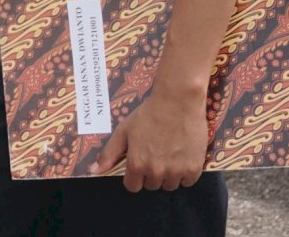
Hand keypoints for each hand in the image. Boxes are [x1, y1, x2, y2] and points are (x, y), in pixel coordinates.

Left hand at [90, 89, 207, 192]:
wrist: (177, 101)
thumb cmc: (148, 114)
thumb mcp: (124, 130)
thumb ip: (109, 153)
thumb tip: (94, 171)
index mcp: (137, 164)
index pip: (133, 186)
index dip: (135, 176)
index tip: (140, 164)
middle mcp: (156, 172)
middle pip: (152, 185)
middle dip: (151, 173)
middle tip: (156, 154)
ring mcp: (176, 171)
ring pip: (170, 185)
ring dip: (169, 175)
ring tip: (170, 154)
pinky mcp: (193, 169)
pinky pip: (188, 182)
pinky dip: (186, 173)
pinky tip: (183, 156)